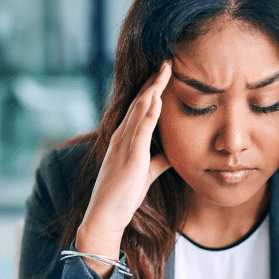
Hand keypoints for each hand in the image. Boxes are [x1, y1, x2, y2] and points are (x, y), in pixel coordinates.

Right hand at [76, 61, 172, 274]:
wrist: (105, 216)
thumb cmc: (123, 196)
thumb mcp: (146, 174)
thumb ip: (159, 160)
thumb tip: (174, 152)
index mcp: (125, 140)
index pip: (139, 109)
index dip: (152, 91)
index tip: (164, 75)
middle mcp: (122, 137)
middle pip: (139, 103)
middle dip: (154, 82)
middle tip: (167, 63)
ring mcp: (124, 145)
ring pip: (139, 110)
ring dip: (153, 89)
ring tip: (165, 71)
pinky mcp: (130, 157)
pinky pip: (140, 131)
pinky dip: (149, 114)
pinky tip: (158, 99)